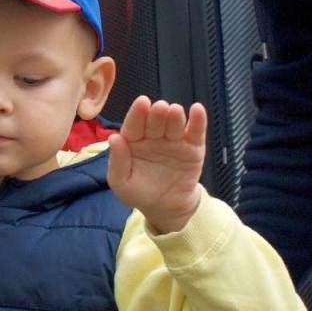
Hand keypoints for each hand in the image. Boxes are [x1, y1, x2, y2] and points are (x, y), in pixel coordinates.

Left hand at [106, 96, 206, 234]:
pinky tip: (198, 110)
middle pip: (155, 122)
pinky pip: (195, 133)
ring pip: (174, 125)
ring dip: (175, 116)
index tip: (142, 102)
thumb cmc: (139, 193)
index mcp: (133, 141)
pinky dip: (198, 121)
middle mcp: (153, 137)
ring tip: (175, 110)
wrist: (165, 208)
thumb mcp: (121, 182)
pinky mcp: (192, 149)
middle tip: (160, 107)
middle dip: (157, 114)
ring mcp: (174, 141)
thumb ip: (117, 162)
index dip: (137, 114)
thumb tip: (113, 138)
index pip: (134, 125)